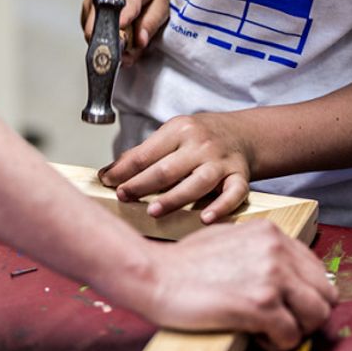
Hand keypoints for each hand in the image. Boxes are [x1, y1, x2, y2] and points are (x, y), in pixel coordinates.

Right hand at [82, 0, 168, 64]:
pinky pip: (91, 33)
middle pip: (101, 24)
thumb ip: (152, 22)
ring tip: (124, 46)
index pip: (125, 7)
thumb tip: (140, 42)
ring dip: (108, 46)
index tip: (122, 39)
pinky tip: (115, 35)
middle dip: (113, 46)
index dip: (123, 24)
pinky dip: (103, 40)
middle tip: (128, 56)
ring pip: (93, 33)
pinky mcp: (84, 10)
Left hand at [100, 113, 253, 222]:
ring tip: (153, 211)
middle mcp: (201, 145)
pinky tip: (205, 219)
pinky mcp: (239, 177)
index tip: (108, 182)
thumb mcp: (171, 136)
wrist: (244, 133)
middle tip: (123, 197)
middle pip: (167, 169)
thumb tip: (107, 174)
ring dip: (173, 199)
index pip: (145, 154)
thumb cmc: (200, 138)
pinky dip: (220, 207)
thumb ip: (141, 155)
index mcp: (179, 131)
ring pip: (196, 183)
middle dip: (141, 185)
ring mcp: (221, 162)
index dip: (124, 171)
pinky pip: (233, 194)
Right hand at [144, 219, 337, 350]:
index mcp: (270, 233)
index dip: (305, 294)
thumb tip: (285, 275)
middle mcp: (276, 250)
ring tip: (268, 330)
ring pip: (316, 316)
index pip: (316, 271)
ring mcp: (270, 277)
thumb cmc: (183, 262)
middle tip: (281, 321)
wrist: (153, 275)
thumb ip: (260, 251)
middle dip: (306, 314)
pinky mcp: (260, 305)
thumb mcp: (227, 239)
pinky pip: (291, 336)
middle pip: (324, 294)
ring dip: (296, 329)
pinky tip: (253, 335)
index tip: (287, 306)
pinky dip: (276, 343)